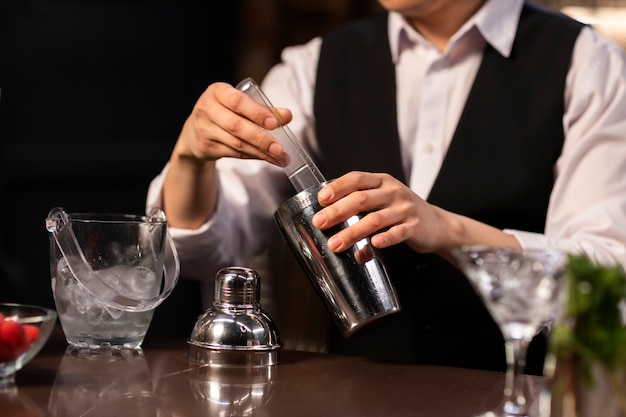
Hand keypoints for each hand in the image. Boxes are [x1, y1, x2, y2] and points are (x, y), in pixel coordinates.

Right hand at [174, 82, 291, 165]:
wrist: (195, 130)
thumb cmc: (224, 112)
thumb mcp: (239, 105)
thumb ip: (263, 109)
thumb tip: (287, 116)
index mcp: (217, 92)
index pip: (237, 101)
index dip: (257, 112)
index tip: (275, 123)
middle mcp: (207, 109)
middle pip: (236, 126)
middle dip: (261, 138)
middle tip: (279, 148)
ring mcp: (204, 129)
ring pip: (236, 143)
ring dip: (261, 152)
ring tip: (280, 157)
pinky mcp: (206, 147)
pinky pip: (234, 153)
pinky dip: (253, 156)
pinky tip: (267, 158)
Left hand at [311, 172, 452, 253]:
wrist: (438, 224)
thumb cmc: (403, 212)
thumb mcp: (383, 200)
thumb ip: (360, 206)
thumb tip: (329, 219)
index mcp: (382, 182)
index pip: (357, 178)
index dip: (337, 187)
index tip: (322, 199)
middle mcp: (393, 192)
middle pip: (361, 199)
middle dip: (337, 211)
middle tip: (320, 223)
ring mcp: (405, 209)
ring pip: (375, 219)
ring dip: (353, 232)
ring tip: (336, 244)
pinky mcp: (415, 227)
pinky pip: (398, 233)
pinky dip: (385, 239)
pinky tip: (373, 245)